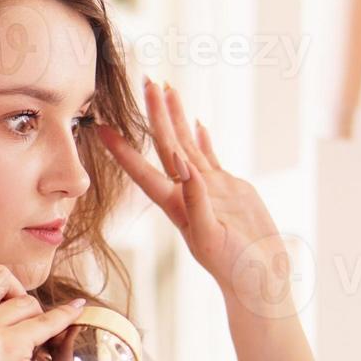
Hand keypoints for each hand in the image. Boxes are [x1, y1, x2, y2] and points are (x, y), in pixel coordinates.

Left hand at [95, 78, 293, 308]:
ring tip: (167, 88)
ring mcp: (208, 189)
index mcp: (177, 205)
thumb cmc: (235, 268)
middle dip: (156, 114)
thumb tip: (184, 169)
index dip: (122, 149)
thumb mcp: (212, 237)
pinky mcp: (229, 190)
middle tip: (147, 80)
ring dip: (177, 117)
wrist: (259, 280)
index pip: (143, 170)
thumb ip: (198, 204)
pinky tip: (198, 122)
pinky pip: (212, 157)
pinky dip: (204, 139)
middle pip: (166, 145)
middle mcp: (187, 192)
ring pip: (188, 144)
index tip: (101, 126)